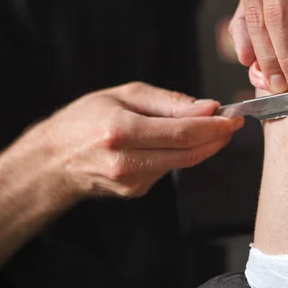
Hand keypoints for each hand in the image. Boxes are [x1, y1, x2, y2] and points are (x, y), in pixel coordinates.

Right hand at [28, 82, 242, 199]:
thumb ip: (168, 102)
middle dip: (217, 137)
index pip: (183, 132)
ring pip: (183, 162)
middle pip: (189, 152)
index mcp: (121, 130)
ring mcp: (132, 182)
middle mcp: (127, 160)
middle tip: (232, 123)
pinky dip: (178, 154)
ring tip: (204, 126)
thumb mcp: (122, 96)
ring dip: (201, 145)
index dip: (214, 126)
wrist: (53, 161)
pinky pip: (168, 168)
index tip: (233, 117)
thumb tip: (207, 107)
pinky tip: (170, 142)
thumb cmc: (84, 120)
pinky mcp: (136, 192)